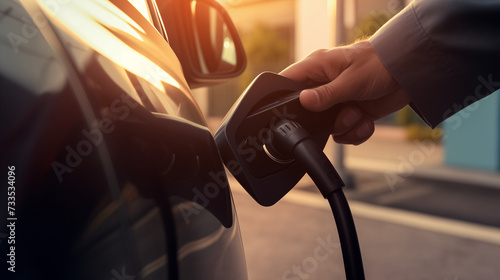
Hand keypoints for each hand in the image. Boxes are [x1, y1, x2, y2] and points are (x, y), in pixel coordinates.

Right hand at [280, 40, 409, 144]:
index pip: (288, 83)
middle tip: (342, 113)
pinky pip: (345, 133)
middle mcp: (324, 86)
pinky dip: (357, 132)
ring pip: (328, 127)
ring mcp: (338, 101)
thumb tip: (304, 101)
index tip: (293, 114)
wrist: (410, 72)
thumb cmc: (380, 64)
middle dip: (326, 121)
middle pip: (308, 113)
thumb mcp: (351, 80)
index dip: (285, 99)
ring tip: (358, 114)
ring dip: (345, 127)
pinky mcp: (352, 113)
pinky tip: (366, 121)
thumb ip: (326, 94)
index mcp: (318, 69)